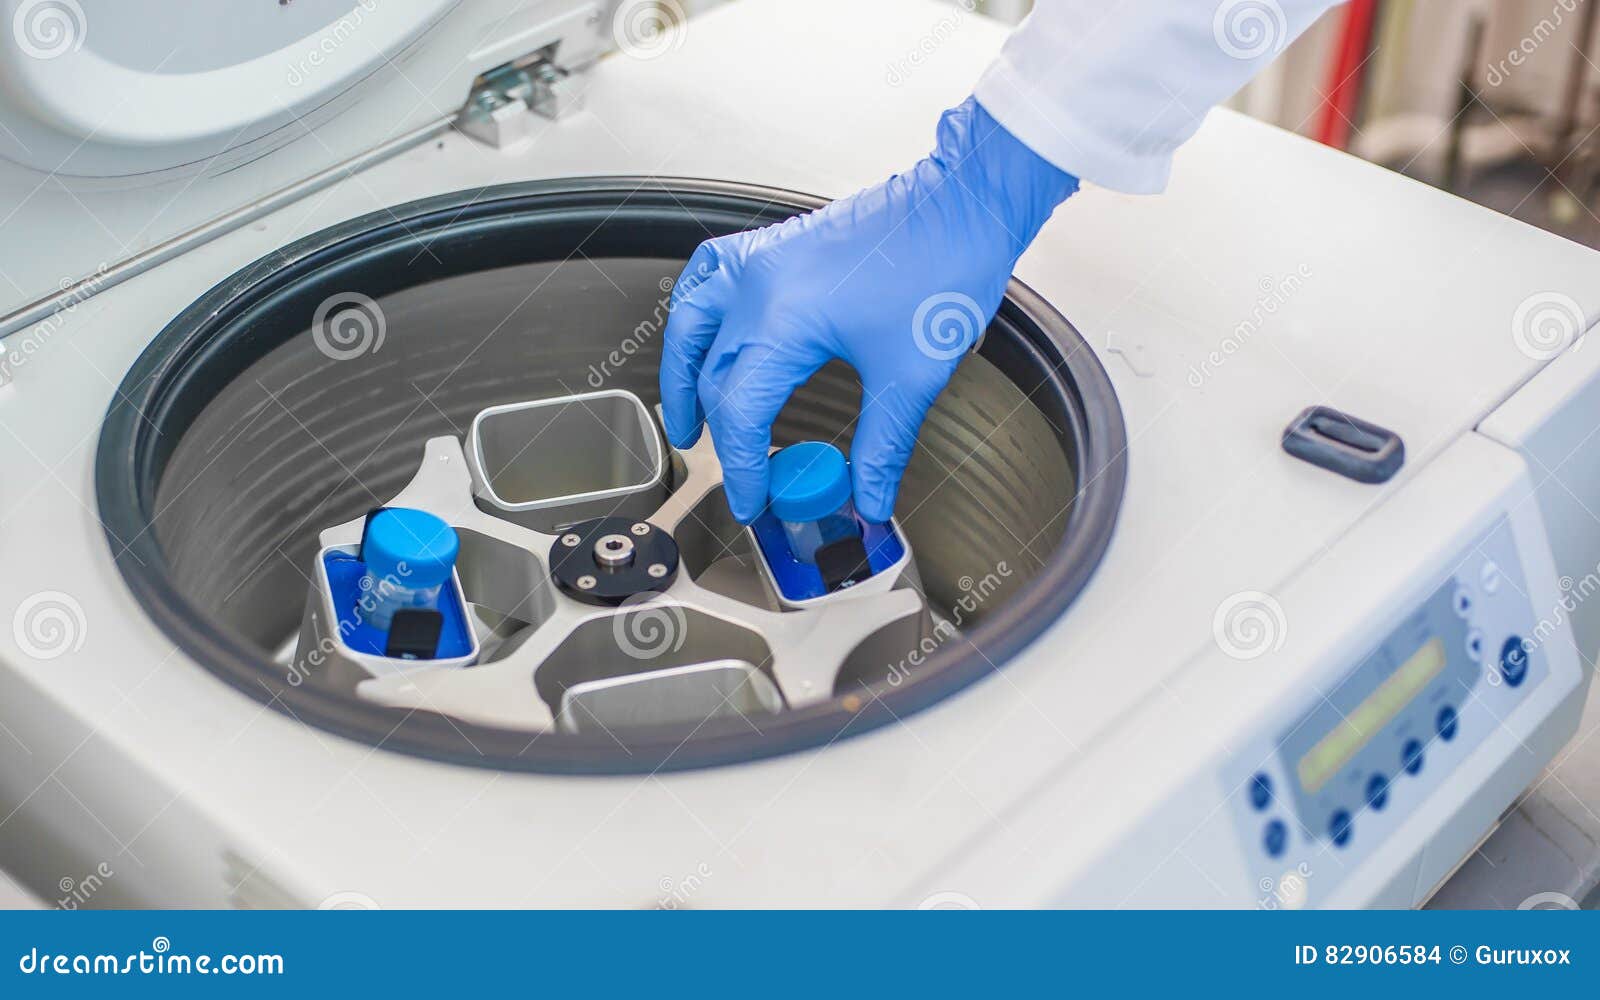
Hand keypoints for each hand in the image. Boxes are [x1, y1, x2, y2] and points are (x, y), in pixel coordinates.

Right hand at [659, 97, 1076, 522]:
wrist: (965, 206)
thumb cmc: (942, 269)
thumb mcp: (910, 376)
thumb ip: (881, 447)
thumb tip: (869, 497)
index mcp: (783, 320)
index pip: (739, 411)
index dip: (742, 466)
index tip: (752, 501)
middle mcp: (758, 285)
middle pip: (711, 375)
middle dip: (718, 433)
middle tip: (738, 474)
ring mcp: (761, 259)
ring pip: (690, 324)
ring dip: (682, 375)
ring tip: (687, 419)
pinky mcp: (774, 245)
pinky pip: (708, 276)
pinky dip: (695, 312)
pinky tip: (701, 334)